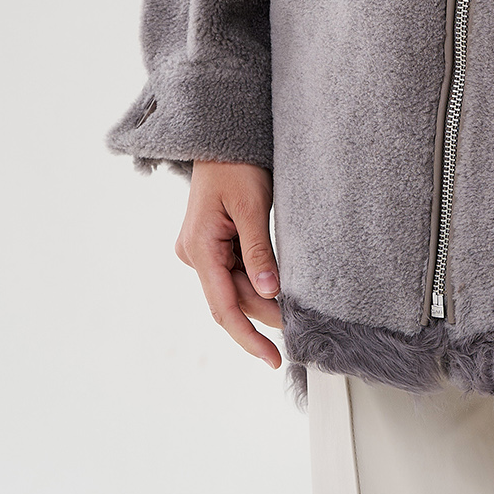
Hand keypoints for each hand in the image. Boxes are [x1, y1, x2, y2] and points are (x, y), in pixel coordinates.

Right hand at [176, 161, 282, 367]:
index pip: (223, 307)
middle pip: (230, 299)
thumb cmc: (236, 163)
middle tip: (299, 331)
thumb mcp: (252, 206)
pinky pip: (234, 271)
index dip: (248, 337)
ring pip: (233, 288)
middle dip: (263, 317)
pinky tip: (278, 290)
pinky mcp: (213, 242)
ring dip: (261, 300)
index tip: (272, 357)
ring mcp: (202, 249)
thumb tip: (270, 293)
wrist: (223, 136)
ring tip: (294, 313)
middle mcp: (194, 253)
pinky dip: (256, 282)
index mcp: (199, 247)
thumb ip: (258, 251)